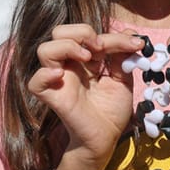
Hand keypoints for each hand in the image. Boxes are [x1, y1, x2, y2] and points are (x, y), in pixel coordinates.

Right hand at [29, 26, 138, 160]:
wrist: (106, 138)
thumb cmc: (111, 111)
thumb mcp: (122, 78)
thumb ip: (122, 56)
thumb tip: (130, 36)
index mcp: (84, 59)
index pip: (88, 34)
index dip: (111, 35)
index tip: (134, 45)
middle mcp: (69, 66)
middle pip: (59, 32)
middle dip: (81, 32)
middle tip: (99, 48)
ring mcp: (59, 81)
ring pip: (44, 50)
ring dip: (67, 46)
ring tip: (87, 58)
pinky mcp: (53, 97)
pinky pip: (35, 82)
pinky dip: (45, 74)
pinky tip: (61, 75)